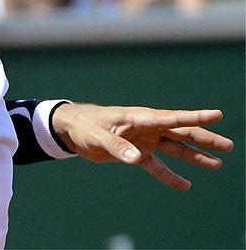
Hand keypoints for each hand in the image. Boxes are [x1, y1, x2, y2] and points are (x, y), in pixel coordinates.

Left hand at [51, 103, 232, 189]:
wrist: (72, 129)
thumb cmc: (84, 125)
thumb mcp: (97, 136)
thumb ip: (116, 147)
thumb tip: (135, 159)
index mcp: (139, 118)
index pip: (171, 117)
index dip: (195, 116)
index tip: (217, 115)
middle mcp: (146, 128)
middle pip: (180, 133)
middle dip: (204, 138)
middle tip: (229, 145)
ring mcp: (143, 140)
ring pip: (174, 148)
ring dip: (194, 156)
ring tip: (218, 164)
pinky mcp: (136, 153)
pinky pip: (157, 166)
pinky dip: (169, 176)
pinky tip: (185, 185)